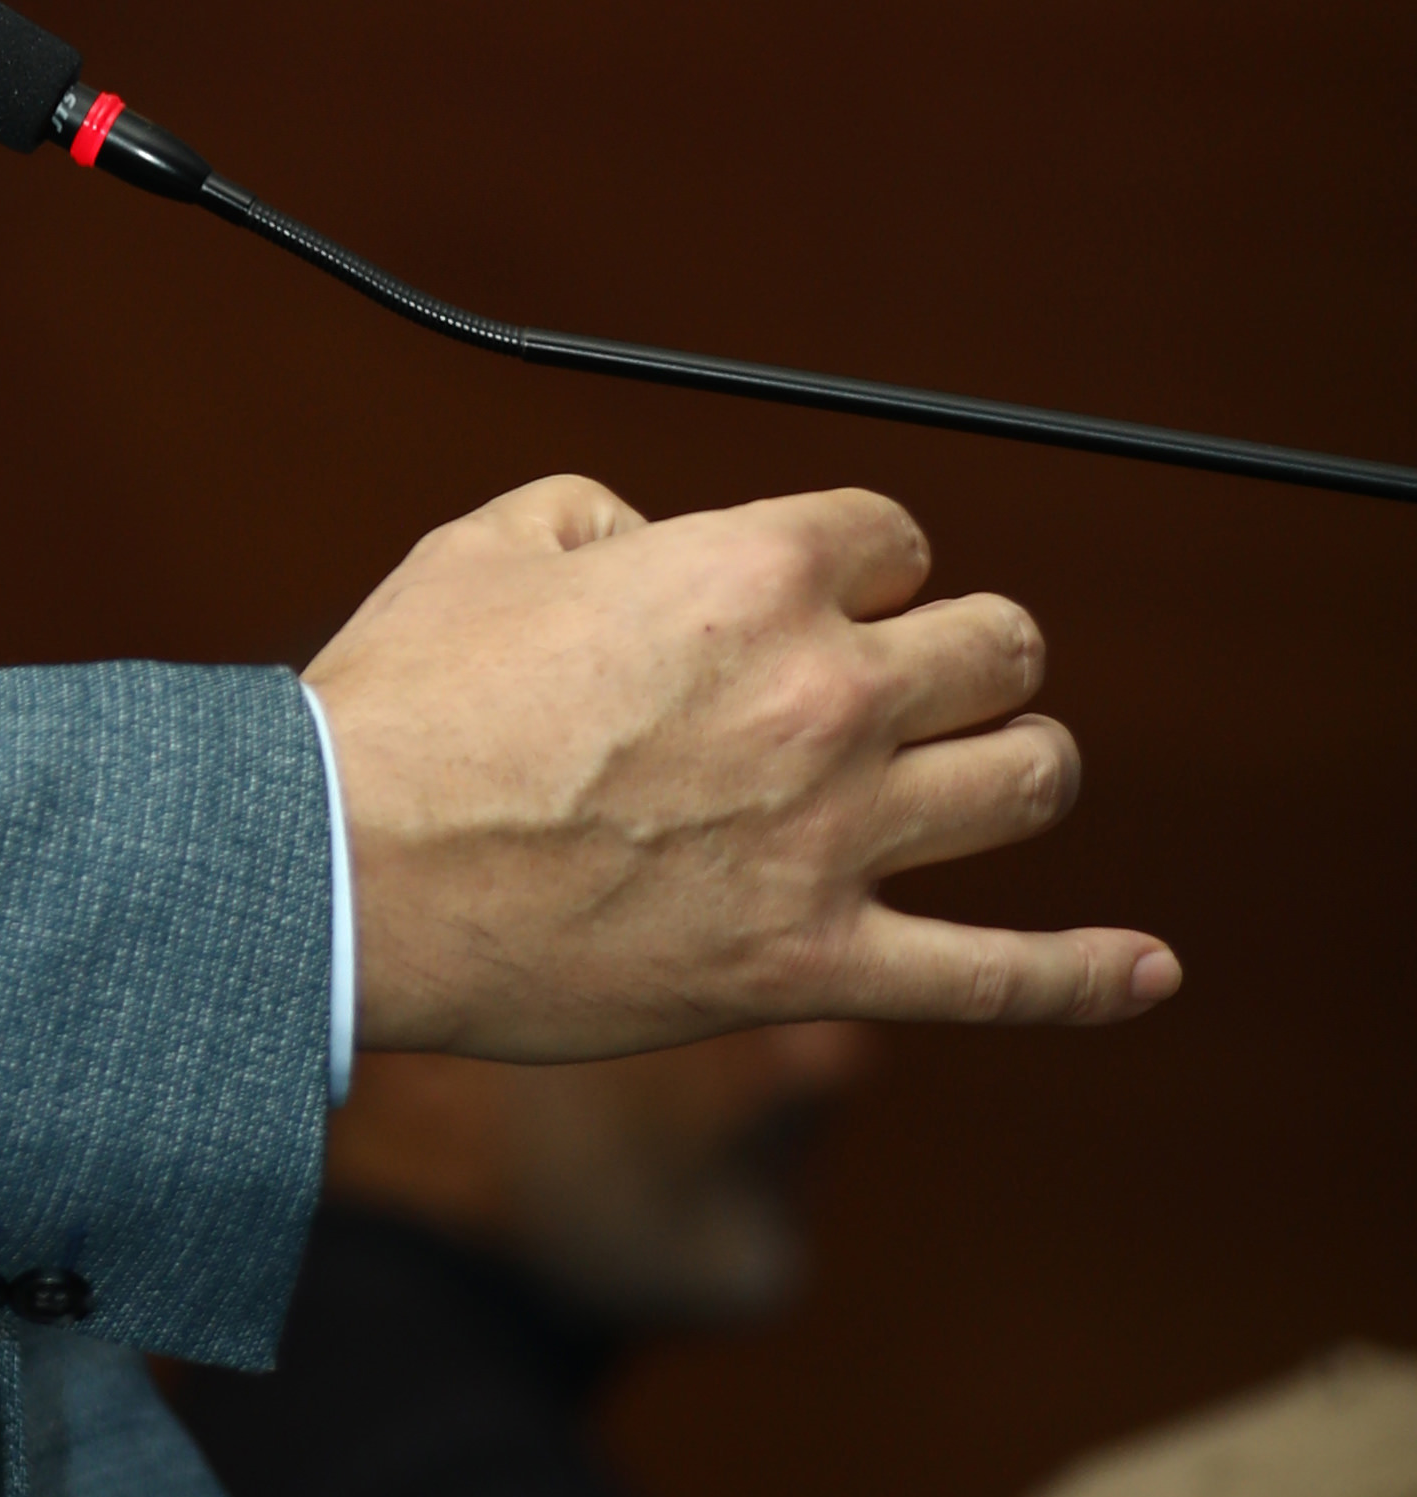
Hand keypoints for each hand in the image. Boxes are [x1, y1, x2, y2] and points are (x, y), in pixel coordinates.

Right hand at [304, 475, 1181, 1057]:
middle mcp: (821, 693)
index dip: (862, 562)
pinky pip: (1002, 980)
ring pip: (1031, 780)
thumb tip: (657, 547)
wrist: (347, 870)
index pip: (894, 535)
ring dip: (1017, 764)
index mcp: (749, 572)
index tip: (823, 595)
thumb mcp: (485, 546)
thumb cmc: (402, 705)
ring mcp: (834, 837)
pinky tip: (1148, 967)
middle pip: (997, 647)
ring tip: (983, 772)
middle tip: (912, 679)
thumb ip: (599, 516)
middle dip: (962, 651)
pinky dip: (1089, 976)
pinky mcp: (815, 964)